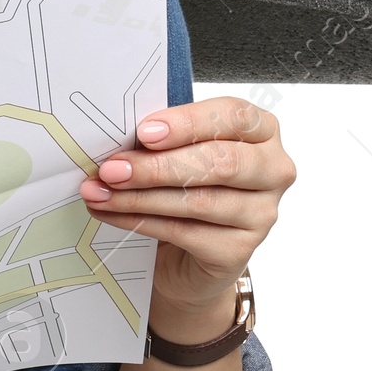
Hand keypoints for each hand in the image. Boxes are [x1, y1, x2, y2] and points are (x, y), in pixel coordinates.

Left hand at [79, 97, 295, 330]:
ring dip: (139, 196)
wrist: (189, 254)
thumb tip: (119, 137)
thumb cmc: (187, 187)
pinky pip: (184, 232)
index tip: (144, 132)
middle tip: (112, 168)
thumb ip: (162, 139)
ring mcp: (261, 214)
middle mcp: (272, 170)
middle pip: (220, 162)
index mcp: (261, 131)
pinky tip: (111, 213)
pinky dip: (139, 221)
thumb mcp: (178, 152)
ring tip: (100, 192)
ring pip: (198, 201)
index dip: (187, 123)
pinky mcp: (239, 251)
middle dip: (157, 165)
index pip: (234, 116)